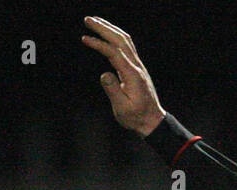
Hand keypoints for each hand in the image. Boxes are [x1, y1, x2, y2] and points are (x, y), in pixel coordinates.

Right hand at [81, 16, 165, 136]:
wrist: (152, 121)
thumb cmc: (136, 117)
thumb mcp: (122, 108)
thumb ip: (113, 91)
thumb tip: (104, 74)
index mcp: (133, 76)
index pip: (114, 53)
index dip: (99, 44)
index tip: (84, 38)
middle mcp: (137, 67)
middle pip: (121, 41)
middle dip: (104, 28)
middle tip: (87, 20)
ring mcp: (138, 66)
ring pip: (125, 41)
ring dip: (110, 29)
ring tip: (95, 21)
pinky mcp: (136, 68)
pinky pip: (127, 47)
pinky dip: (116, 36)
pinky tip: (107, 33)